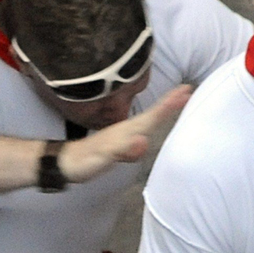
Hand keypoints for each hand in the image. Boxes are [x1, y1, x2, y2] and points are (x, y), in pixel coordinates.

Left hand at [61, 85, 191, 182]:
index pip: (152, 117)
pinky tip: (154, 122)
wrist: (66, 162)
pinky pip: (142, 128)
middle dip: (170, 103)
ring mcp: (124, 134)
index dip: (169, 106)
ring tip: (178, 100)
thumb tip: (143, 140)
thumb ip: (122, 150)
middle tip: (188, 90)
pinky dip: (151, 121)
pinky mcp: (121, 140)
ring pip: (148, 119)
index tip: (185, 92)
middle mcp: (127, 130)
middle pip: (153, 115)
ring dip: (164, 110)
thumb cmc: (84, 162)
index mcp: (127, 132)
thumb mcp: (102, 158)